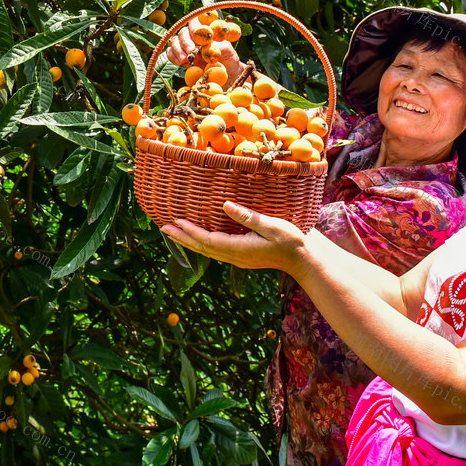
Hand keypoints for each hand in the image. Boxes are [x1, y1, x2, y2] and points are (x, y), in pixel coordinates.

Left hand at [161, 201, 306, 273]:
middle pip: (202, 247)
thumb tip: (226, 205)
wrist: (302, 259)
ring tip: (173, 232)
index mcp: (239, 249)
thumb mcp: (271, 226)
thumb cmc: (290, 241)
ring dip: (189, 240)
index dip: (191, 231)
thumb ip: (248, 217)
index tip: (176, 221)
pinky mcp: (240, 257)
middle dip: (182, 237)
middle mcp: (234, 256)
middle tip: (163, 228)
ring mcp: (237, 258)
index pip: (208, 240)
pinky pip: (214, 250)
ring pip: (207, 250)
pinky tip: (197, 238)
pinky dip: (201, 243)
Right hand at [165, 24, 244, 82]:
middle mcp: (193, 35)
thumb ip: (217, 45)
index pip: (195, 21)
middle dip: (185, 41)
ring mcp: (185, 45)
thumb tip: (207, 43)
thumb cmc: (228, 59)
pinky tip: (180, 63)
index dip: (194, 27)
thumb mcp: (227, 51)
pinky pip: (170, 53)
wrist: (226, 75)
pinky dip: (173, 56)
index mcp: (205, 29)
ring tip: (184, 59)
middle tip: (190, 51)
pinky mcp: (180, 56)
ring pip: (175, 41)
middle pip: (183, 32)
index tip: (196, 35)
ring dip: (178, 49)